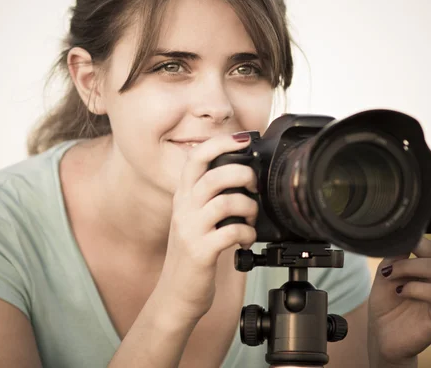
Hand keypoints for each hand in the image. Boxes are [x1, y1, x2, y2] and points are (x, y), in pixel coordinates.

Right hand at [155, 132, 258, 322]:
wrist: (177, 293)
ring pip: (225, 201)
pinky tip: (246, 239)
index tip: (243, 138)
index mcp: (182, 197)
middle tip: (254, 186)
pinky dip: (247, 234)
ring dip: (248, 207)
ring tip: (251, 218)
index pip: (196, 158)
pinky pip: (231, 232)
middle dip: (242, 174)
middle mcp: (183, 209)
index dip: (220, 143)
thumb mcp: (194, 218)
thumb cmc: (193, 254)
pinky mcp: (200, 252)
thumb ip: (210, 197)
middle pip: (213, 175)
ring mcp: (190, 230)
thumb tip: (243, 176)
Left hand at [367, 187, 430, 366]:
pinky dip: (415, 289)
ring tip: (390, 277)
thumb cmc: (388, 301)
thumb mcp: (389, 269)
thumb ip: (400, 251)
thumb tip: (405, 234)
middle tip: (392, 260)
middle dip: (416, 249)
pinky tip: (401, 291)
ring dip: (409, 269)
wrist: (383, 334)